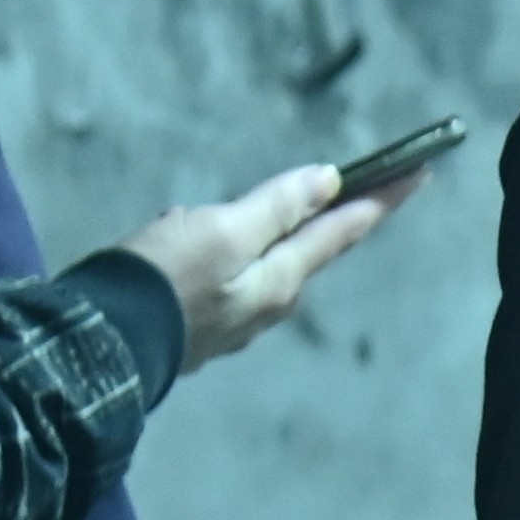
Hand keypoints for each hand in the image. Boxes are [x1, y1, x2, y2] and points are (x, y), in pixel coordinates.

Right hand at [120, 156, 415, 369]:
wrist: (99, 346)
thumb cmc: (164, 281)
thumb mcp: (222, 232)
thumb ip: (275, 209)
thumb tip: (328, 182)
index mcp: (281, 281)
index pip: (342, 231)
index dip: (380, 199)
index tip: (421, 173)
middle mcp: (267, 305)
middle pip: (302, 249)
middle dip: (311, 215)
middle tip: (330, 184)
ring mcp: (231, 321)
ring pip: (254, 261)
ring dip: (247, 232)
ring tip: (216, 213)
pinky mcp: (194, 326)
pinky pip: (214, 276)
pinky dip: (206, 251)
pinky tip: (176, 243)